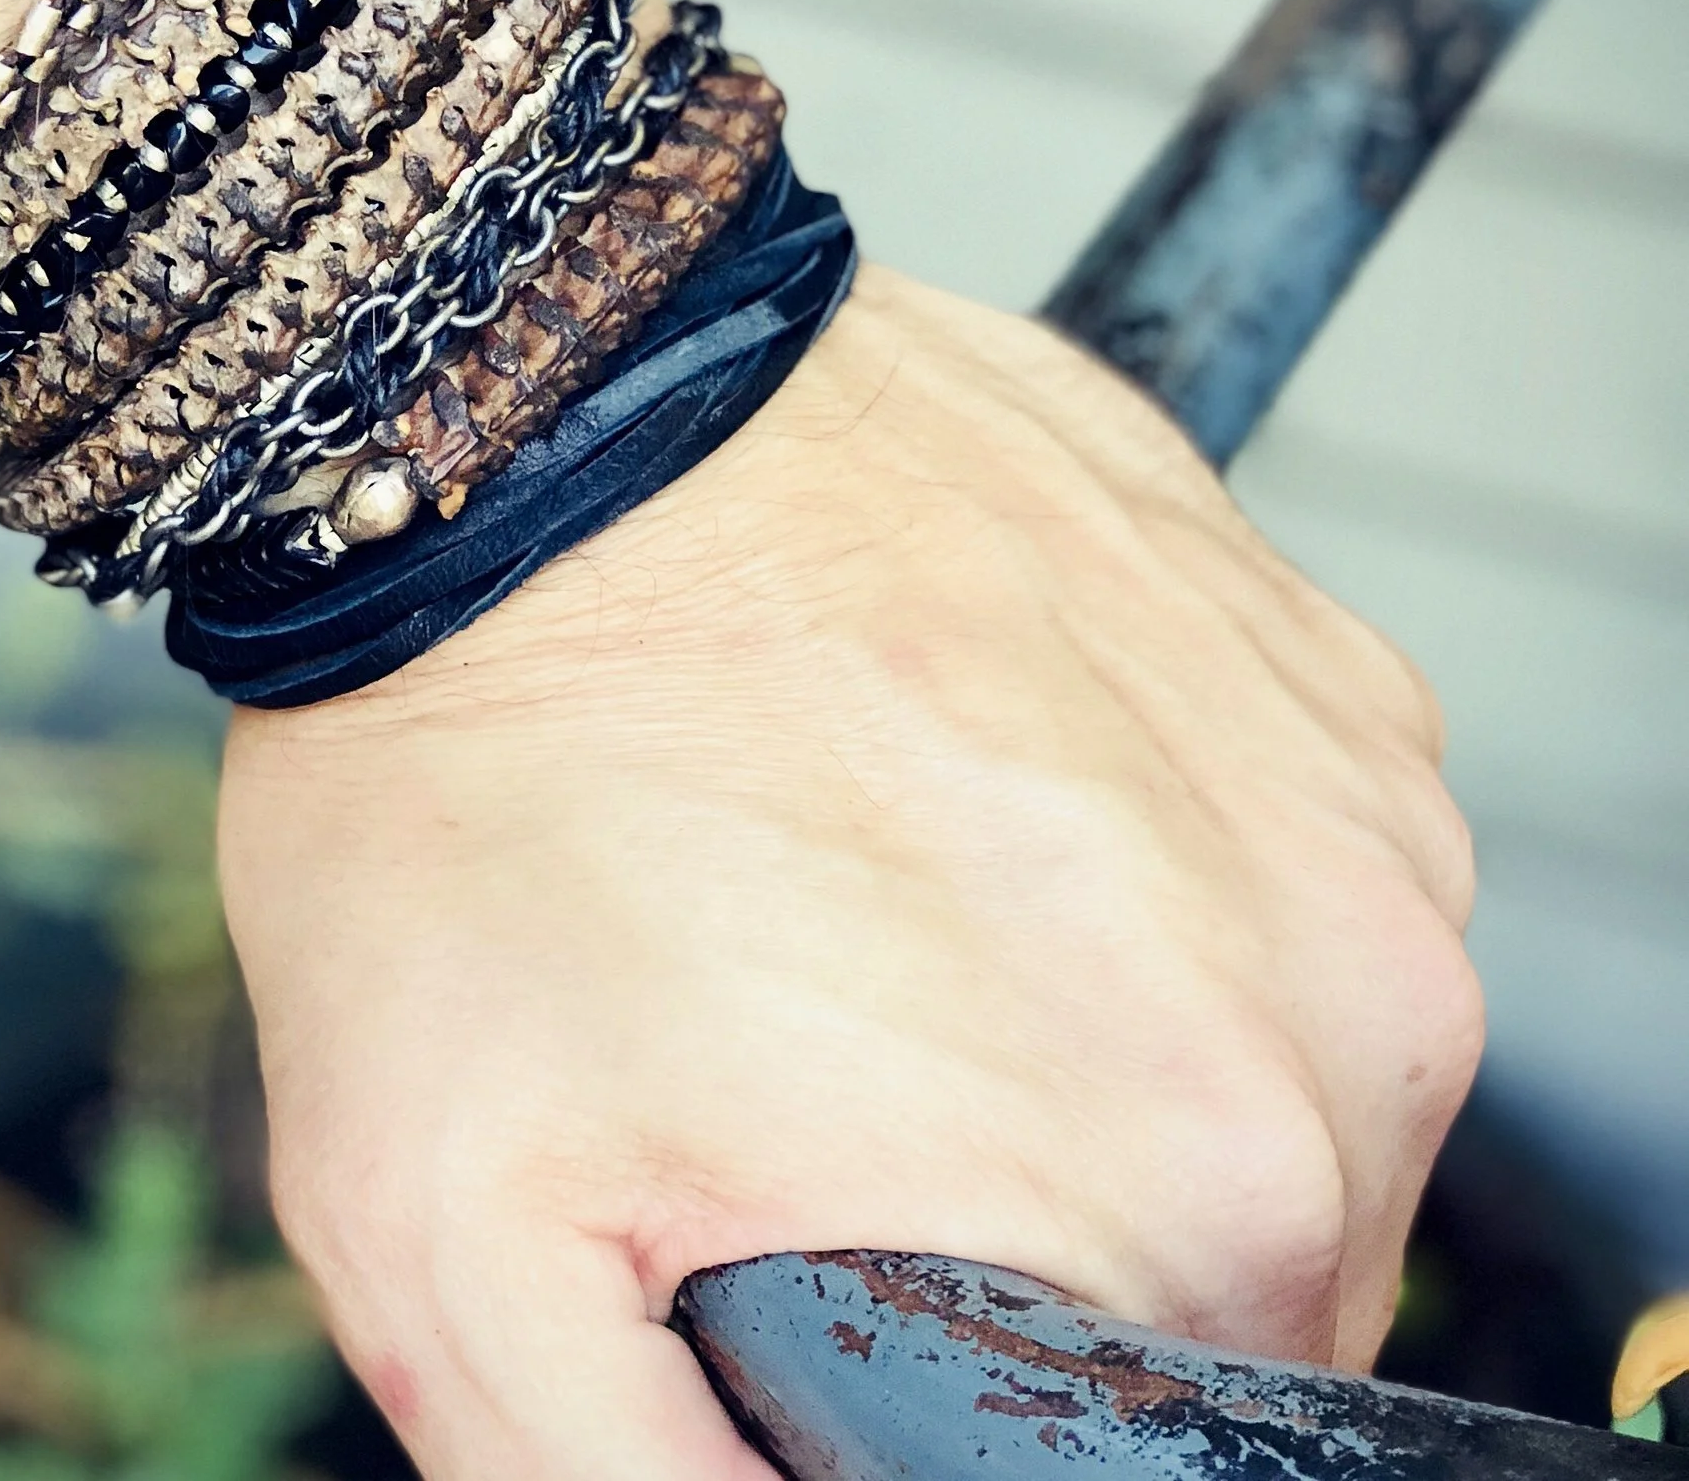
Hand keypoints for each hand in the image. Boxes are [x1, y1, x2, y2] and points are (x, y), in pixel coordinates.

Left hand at [218, 263, 1480, 1480]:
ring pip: (1250, 1044)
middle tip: (811, 1036)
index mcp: (1192, 1193)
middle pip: (1221, 1240)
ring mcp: (1345, 792)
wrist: (524, 409)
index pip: (1146, 1423)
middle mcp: (1343, 997)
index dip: (959, 1354)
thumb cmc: (473, 771)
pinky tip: (939, 762)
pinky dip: (1125, 850)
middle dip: (1023, 1193)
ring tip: (862, 878)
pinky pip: (1262, 851)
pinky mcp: (1306, 650)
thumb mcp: (443, 1232)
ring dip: (1081, 1012)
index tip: (822, 1217)